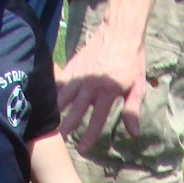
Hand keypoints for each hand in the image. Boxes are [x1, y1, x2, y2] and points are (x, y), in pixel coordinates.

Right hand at [57, 19, 146, 153]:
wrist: (120, 33)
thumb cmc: (132, 62)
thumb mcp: (137, 87)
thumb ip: (132, 110)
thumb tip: (134, 134)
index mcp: (108, 93)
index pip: (97, 120)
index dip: (89, 136)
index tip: (82, 149)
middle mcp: (91, 86)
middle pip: (76, 112)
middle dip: (67, 127)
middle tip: (60, 140)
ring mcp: (80, 76)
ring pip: (63, 98)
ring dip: (56, 112)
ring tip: (49, 125)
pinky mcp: (73, 66)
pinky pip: (59, 82)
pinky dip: (52, 93)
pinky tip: (46, 103)